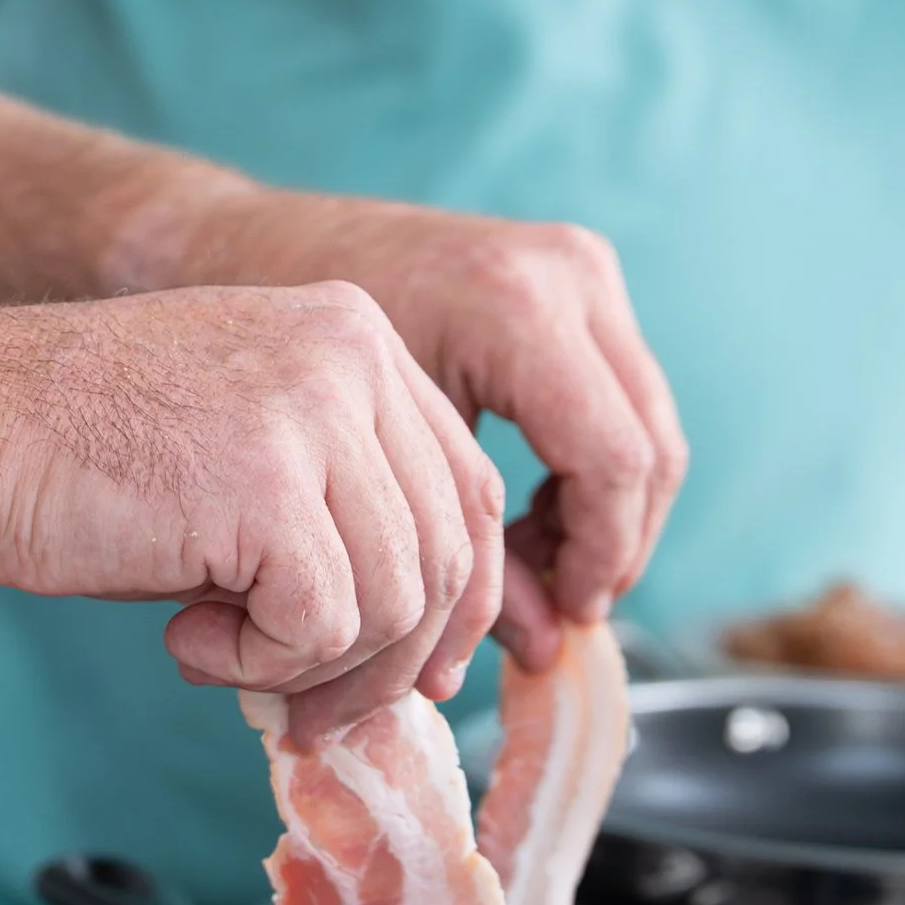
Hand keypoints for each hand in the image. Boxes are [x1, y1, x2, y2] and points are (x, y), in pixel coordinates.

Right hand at [0, 281, 503, 725]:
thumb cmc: (77, 450)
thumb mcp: (243, 444)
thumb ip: (338, 509)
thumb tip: (421, 651)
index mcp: (356, 333)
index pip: (465, 484)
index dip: (452, 599)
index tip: (411, 673)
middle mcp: (353, 355)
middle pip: (448, 550)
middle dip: (392, 660)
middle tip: (307, 708)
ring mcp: (315, 412)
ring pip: (397, 600)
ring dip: (319, 671)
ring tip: (224, 662)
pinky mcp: (269, 484)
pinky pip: (324, 626)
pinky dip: (262, 666)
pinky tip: (184, 641)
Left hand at [163, 195, 686, 668]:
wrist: (254, 249)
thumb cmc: (294, 359)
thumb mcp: (381, 463)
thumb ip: (467, 559)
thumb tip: (547, 654)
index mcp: (514, 308)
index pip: (613, 462)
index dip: (599, 556)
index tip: (564, 616)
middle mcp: (564, 273)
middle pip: (650, 446)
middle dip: (615, 543)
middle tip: (564, 605)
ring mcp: (579, 266)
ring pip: (649, 424)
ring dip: (608, 512)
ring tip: (540, 569)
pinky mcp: (575, 275)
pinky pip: (622, 395)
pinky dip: (592, 470)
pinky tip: (532, 516)